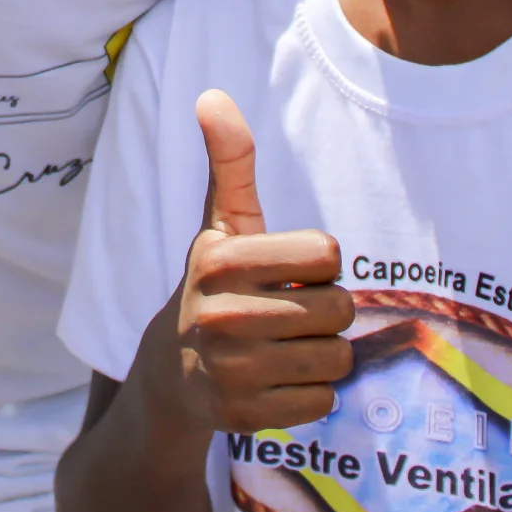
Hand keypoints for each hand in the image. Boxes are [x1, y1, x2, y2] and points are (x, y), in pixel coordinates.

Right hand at [140, 92, 352, 437]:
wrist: (171, 372)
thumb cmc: (215, 285)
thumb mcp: (222, 224)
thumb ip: (230, 161)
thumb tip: (213, 95)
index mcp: (222, 261)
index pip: (328, 253)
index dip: (318, 263)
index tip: (287, 270)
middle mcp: (223, 315)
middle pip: (340, 309)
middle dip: (327, 310)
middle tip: (291, 313)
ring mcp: (233, 370)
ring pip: (337, 357)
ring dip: (324, 353)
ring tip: (287, 345)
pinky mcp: (246, 416)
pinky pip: (324, 401)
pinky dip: (312, 393)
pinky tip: (278, 380)